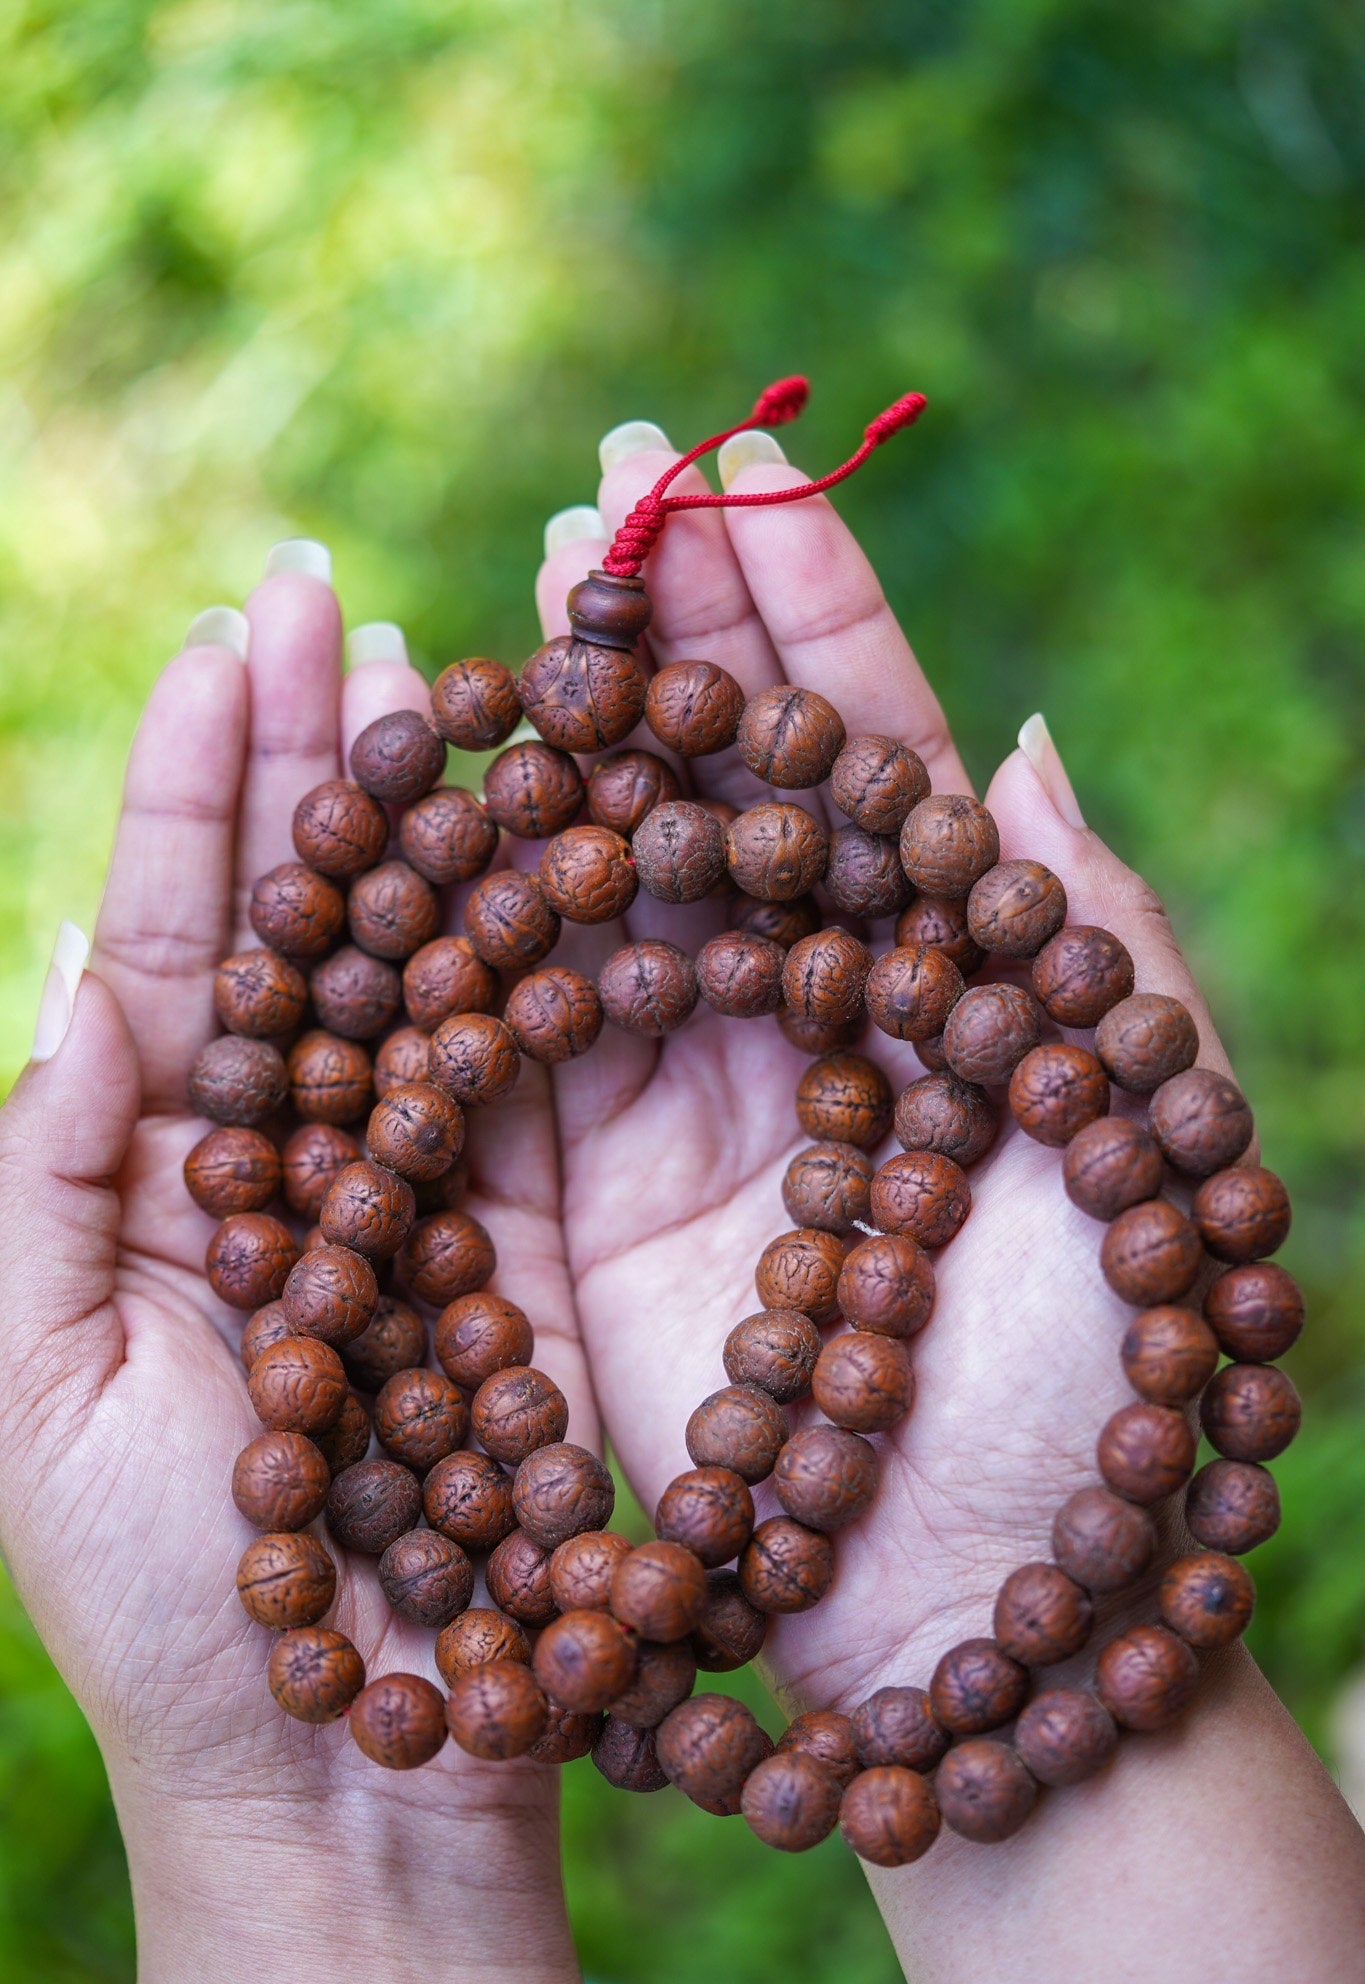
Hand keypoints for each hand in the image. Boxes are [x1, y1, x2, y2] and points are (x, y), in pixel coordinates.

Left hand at [0, 571, 583, 1983]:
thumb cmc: (168, 1611)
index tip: (236, 635)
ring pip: (422, 966)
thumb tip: (86, 978)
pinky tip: (555, 841)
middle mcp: (285, 1152)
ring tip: (441, 673)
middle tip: (338, 595)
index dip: (198, 779)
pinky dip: (543, 954)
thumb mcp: (33, 1390)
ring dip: (427, 823)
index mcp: (150, 1167)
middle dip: (309, 755)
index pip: (179, 932)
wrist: (352, 1780)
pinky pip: (534, 1076)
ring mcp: (414, 1182)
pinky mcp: (530, 1240)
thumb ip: (46, 1174)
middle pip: (304, 915)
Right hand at [534, 429, 1364, 1980]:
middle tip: (612, 477)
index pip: (862, 753)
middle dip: (669, 628)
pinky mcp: (560, 1201)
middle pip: (714, 786)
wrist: (988, 1610)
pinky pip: (499, 1027)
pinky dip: (462, 909)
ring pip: (599, 876)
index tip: (747, 463)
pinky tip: (433, 781)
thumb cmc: (1106, 1376)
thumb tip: (1024, 743)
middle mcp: (796, 1015)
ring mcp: (671, 1097)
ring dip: (561, 735)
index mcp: (939, 976)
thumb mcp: (1149, 1120)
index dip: (806, 606)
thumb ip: (1092, 929)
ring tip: (516, 590)